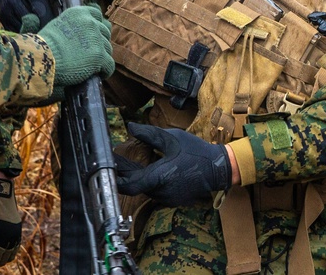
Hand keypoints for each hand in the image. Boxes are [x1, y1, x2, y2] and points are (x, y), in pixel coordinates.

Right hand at [37, 4, 114, 101]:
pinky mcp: (99, 56)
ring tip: (92, 65)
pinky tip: (99, 74)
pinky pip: (110, 65)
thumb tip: (70, 21)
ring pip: (108, 49)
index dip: (96, 26)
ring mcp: (96, 39)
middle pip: (104, 32)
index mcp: (79, 12)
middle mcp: (90, 22)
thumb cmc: (44, 45)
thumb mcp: (56, 24)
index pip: (97, 14)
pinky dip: (105, 71)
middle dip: (99, 42)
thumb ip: (70, 22)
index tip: (91, 35)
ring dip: (101, 57)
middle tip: (89, 53)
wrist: (41, 59)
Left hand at [115, 122, 231, 206]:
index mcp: (160, 178)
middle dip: (123, 173)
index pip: (129, 186)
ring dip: (135, 176)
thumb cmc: (195, 152)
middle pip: (134, 186)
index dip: (115, 178)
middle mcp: (161, 192)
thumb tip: (130, 127)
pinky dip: (147, 180)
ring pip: (144, 188)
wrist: (218, 169)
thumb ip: (149, 134)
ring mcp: (167, 198)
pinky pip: (154, 190)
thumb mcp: (171, 138)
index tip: (106, 168)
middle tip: (113, 160)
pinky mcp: (171, 199)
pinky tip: (143, 169)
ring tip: (124, 162)